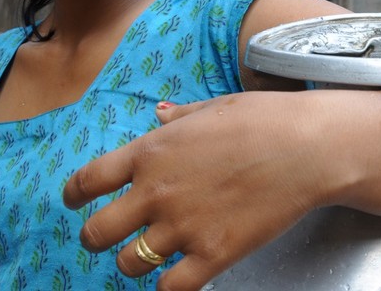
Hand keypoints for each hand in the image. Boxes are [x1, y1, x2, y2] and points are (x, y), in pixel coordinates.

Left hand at [63, 92, 330, 290]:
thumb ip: (178, 117)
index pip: (86, 181)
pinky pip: (170, 288)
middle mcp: (156, 191)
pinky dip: (169, 287)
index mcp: (151, 151)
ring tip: (152, 254)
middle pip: (96, 232)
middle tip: (108, 237)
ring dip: (135, 262)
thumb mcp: (212, 108)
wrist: (307, 147)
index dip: (73, 196)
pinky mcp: (213, 255)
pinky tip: (179, 276)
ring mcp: (183, 227)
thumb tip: (159, 114)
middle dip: (96, 237)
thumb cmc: (263, 119)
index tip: (75, 203)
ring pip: (128, 264)